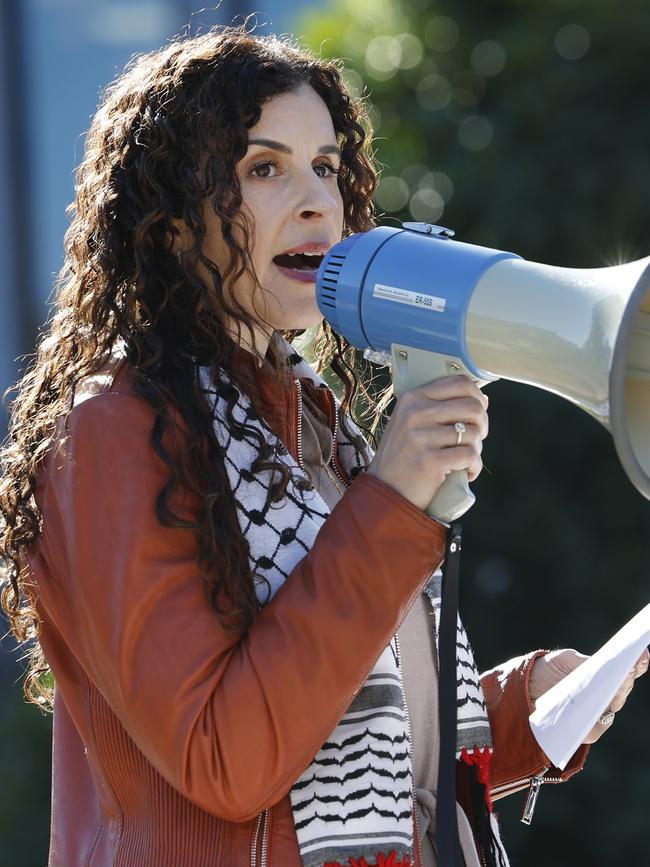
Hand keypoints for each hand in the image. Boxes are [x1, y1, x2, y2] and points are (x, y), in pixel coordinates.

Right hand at [366, 375, 488, 511]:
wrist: (384, 491)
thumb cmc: (404, 457)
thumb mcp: (411, 423)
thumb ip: (439, 408)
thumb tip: (483, 399)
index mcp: (413, 398)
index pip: (460, 383)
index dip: (478, 398)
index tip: (476, 416)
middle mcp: (415, 413)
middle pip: (473, 407)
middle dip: (482, 426)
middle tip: (474, 441)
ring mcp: (421, 437)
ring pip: (474, 433)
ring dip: (476, 449)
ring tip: (464, 460)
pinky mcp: (430, 461)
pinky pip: (470, 456)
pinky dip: (474, 467)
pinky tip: (466, 473)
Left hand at [529, 647, 649, 743]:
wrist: (527, 690)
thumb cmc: (549, 671)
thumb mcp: (565, 661)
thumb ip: (584, 663)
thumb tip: (604, 664)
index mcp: (605, 675)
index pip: (627, 670)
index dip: (637, 663)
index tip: (641, 654)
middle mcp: (606, 696)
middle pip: (622, 690)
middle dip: (624, 680)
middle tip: (624, 671)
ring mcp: (598, 714)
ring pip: (612, 709)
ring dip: (612, 701)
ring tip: (608, 691)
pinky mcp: (586, 731)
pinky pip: (596, 729)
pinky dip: (597, 722)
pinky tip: (595, 714)